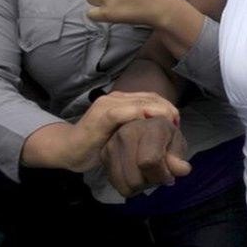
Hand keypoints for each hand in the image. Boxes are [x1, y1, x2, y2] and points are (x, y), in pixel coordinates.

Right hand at [23, 91, 179, 172]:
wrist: (68, 149)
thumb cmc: (97, 144)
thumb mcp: (123, 133)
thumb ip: (138, 128)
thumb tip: (163, 133)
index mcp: (121, 100)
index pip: (150, 97)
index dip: (166, 106)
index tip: (177, 121)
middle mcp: (115, 98)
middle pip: (149, 98)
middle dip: (167, 108)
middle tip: (178, 123)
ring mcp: (107, 105)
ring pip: (140, 102)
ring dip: (158, 111)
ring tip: (171, 122)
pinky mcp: (101, 116)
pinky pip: (123, 112)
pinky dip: (139, 115)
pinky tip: (151, 122)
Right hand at [100, 117, 191, 196]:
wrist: (147, 132)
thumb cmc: (165, 139)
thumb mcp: (178, 146)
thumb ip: (179, 159)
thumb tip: (181, 170)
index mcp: (151, 126)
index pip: (150, 161)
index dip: (162, 174)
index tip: (169, 173)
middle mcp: (127, 132)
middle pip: (136, 179)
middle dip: (151, 181)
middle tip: (158, 172)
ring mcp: (112, 144)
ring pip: (126, 185)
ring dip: (141, 184)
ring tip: (148, 171)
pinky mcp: (104, 155)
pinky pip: (117, 184)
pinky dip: (129, 185)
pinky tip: (137, 173)